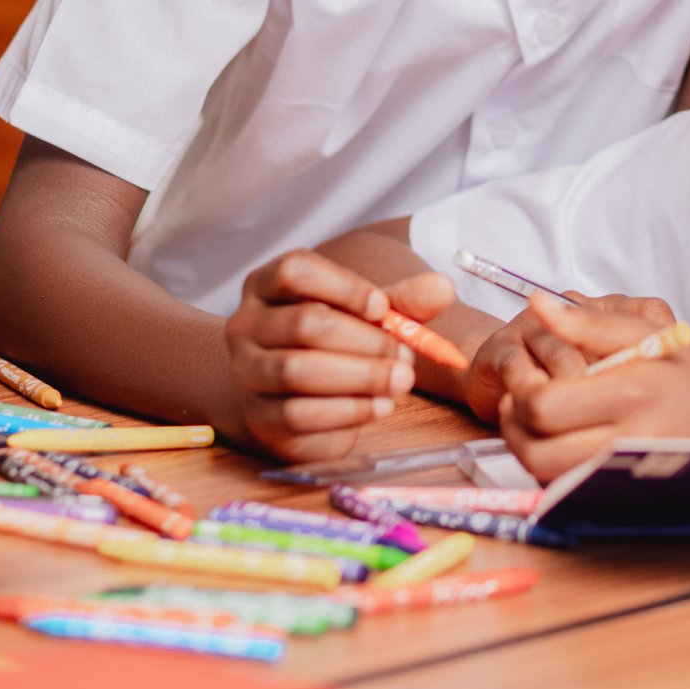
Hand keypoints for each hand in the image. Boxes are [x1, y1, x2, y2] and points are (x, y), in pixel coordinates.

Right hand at [226, 250, 452, 461]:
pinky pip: (299, 414)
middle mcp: (246, 325)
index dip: (343, 286)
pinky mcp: (259, 418)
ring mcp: (246, 373)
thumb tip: (443, 287)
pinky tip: (380, 406)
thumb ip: (402, 300)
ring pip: (297, 370)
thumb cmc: (330, 344)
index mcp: (266, 286)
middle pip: (303, 323)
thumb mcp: (365, 314)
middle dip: (365, 340)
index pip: (294, 270)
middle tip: (407, 355)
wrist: (285, 400)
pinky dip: (348, 410)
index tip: (383, 308)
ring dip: (360, 376)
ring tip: (401, 380)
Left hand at [495, 291, 689, 480]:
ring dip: (531, 453)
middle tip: (520, 406)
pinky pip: (573, 493)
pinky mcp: (629, 497)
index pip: (543, 406)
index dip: (519, 395)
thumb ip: (589, 322)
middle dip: (514, 430)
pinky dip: (557, 473)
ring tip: (542, 424)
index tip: (525, 380)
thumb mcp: (651, 334)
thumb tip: (537, 304)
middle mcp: (628, 439)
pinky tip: (568, 446)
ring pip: (549, 480)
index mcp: (630, 391)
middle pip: (536, 453)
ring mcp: (629, 475)